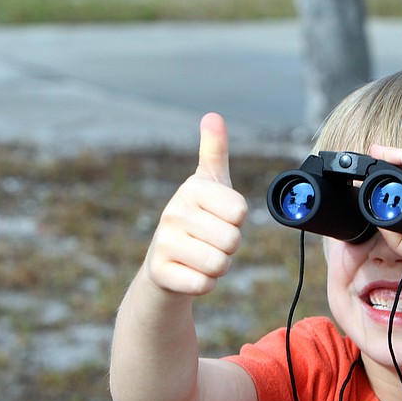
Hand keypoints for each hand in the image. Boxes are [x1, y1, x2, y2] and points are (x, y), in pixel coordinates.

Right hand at [144, 113, 247, 295]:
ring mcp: (164, 243)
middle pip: (232, 240)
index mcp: (192, 189)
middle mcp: (173, 212)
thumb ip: (214, 151)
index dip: (236, 221)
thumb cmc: (197, 221)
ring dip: (218, 267)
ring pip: (219, 264)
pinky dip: (204, 284)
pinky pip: (204, 284)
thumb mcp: (208, 186)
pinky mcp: (161, 273)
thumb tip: (212, 116)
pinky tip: (190, 273)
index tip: (219, 218)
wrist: (164, 265)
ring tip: (200, 257)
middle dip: (229, 248)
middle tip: (209, 242)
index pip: (240, 211)